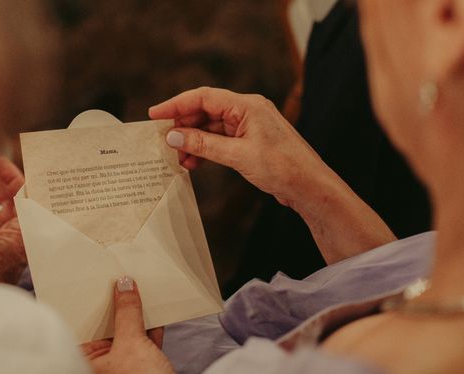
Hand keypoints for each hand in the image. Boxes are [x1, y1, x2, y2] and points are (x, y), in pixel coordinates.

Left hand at [82, 277, 187, 373]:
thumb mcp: (130, 340)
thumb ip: (127, 312)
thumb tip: (124, 286)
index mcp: (88, 364)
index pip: (84, 330)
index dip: (90, 308)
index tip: (95, 287)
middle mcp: (104, 368)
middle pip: (107, 331)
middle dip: (115, 310)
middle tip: (117, 282)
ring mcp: (125, 370)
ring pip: (128, 336)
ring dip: (134, 318)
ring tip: (137, 291)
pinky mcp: (146, 370)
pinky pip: (144, 343)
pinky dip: (149, 329)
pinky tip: (155, 312)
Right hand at [150, 87, 395, 264]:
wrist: (308, 186)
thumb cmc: (282, 167)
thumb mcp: (238, 155)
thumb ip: (204, 144)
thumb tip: (174, 135)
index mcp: (247, 105)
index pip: (203, 97)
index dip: (176, 104)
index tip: (154, 114)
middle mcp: (247, 111)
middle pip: (205, 111)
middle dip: (183, 126)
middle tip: (162, 141)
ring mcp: (248, 127)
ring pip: (211, 128)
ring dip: (193, 141)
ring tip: (177, 158)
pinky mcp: (249, 142)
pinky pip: (220, 141)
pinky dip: (205, 150)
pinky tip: (193, 163)